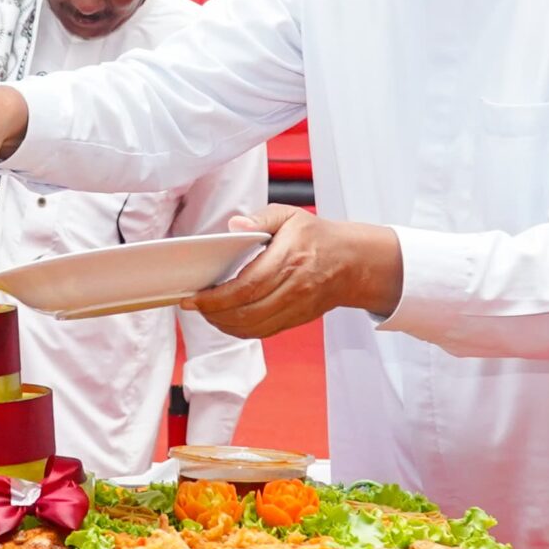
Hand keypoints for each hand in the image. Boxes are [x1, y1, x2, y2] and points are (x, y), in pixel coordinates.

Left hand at [185, 206, 404, 338]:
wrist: (353, 262)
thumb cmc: (318, 236)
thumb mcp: (290, 215)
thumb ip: (260, 218)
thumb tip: (235, 225)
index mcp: (289, 259)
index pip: (247, 287)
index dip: (216, 297)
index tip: (194, 298)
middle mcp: (294, 288)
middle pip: (247, 312)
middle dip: (214, 313)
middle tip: (194, 306)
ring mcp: (297, 307)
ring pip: (254, 328)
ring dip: (224, 325)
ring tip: (207, 313)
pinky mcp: (298, 319)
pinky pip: (264, 332)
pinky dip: (241, 331)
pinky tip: (227, 320)